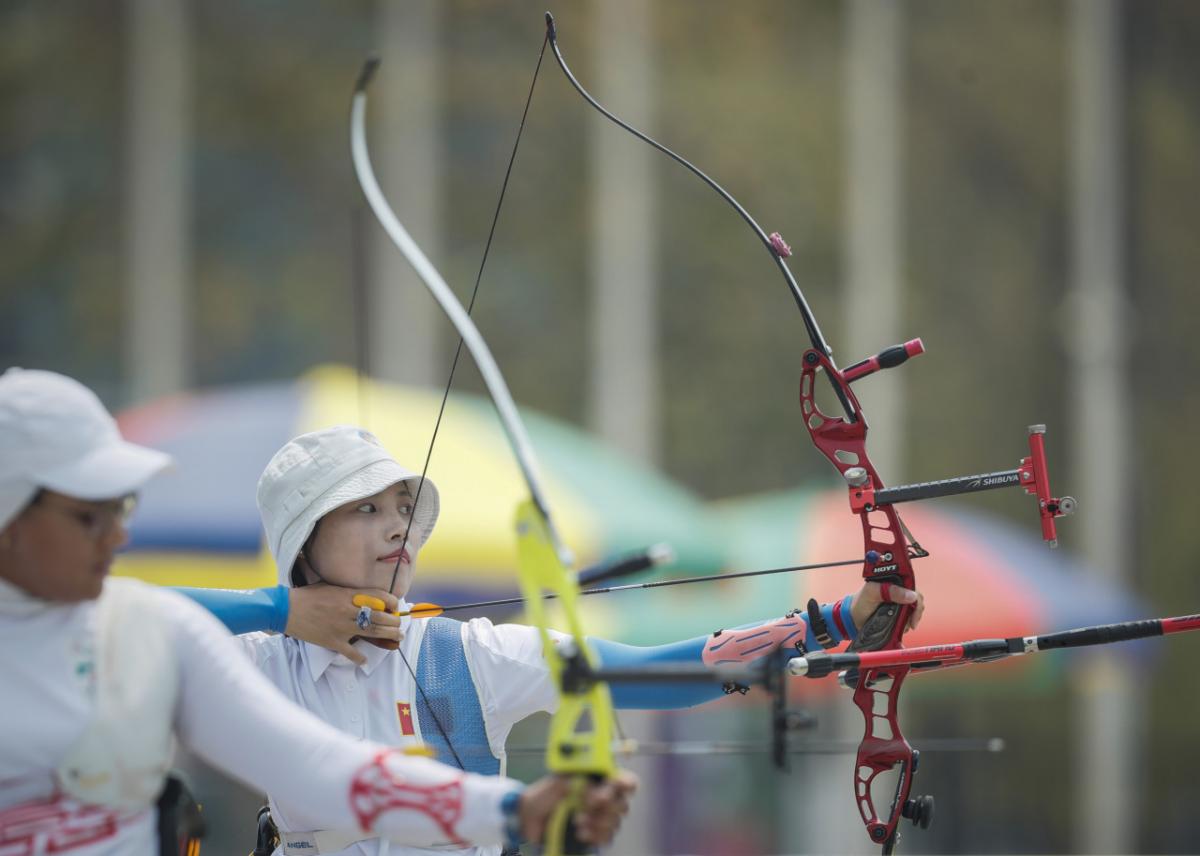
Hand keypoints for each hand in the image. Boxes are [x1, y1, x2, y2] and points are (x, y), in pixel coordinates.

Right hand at [283, 583, 402, 665]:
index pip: (378, 596)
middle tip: (399, 625)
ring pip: (372, 632)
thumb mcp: (331, 587)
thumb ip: (349, 592)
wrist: (286, 609)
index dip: (391, 602)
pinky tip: (365, 660)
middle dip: (394, 621)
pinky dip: (360, 657)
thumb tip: (367, 596)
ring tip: (397, 638)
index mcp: (348, 594)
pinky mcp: (332, 641)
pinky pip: (351, 652)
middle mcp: (348, 610)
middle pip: (380, 616)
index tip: (395, 606)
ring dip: (388, 636)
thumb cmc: (308, 596)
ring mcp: (341, 627)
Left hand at [518, 772, 637, 846]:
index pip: (624, 780)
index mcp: (595, 781)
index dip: (626, 782)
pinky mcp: (594, 834)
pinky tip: (581, 833)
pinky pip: (607, 838)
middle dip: (608, 805)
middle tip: (589, 804)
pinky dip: (595, 836)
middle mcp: (601, 798)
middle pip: (622, 803)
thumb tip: (592, 789)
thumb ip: (576, 783)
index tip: (616, 786)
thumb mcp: (556, 783)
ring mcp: (599, 817)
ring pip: (615, 822)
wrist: (528, 819)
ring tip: (578, 821)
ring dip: (599, 822)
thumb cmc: (542, 796)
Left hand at [850, 581, 923, 631]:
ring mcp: (899, 603)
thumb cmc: (859, 603)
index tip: (914, 610)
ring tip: (902, 625)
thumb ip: (890, 591)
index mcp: (893, 581)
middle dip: (915, 612)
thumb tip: (911, 595)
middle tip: (910, 622)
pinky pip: (909, 619)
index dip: (915, 598)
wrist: (853, 620)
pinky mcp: (898, 614)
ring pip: (914, 610)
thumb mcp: (872, 593)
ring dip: (910, 619)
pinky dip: (907, 624)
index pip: (912, 586)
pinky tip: (901, 628)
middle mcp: (898, 591)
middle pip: (916, 599)